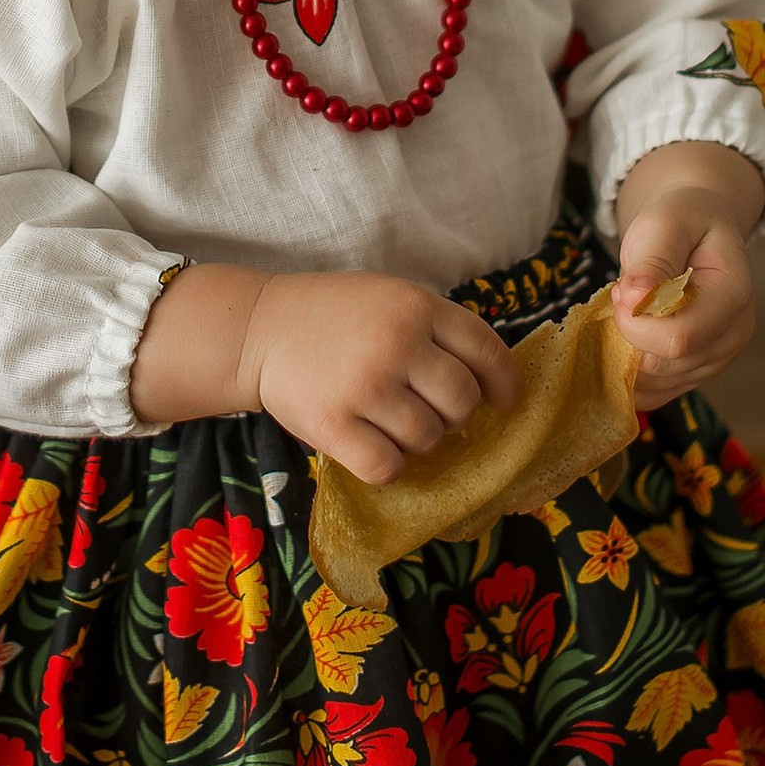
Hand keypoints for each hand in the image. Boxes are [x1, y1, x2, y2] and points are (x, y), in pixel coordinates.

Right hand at [129, 263, 520, 485]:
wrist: (259, 329)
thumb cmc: (334, 317)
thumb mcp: (390, 298)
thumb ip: (437, 330)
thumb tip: (493, 386)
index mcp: (416, 306)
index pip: (486, 351)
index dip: (505, 383)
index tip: (505, 402)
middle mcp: (396, 343)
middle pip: (462, 402)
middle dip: (452, 413)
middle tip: (424, 407)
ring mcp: (365, 386)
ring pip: (428, 439)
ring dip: (417, 439)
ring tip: (387, 419)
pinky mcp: (333, 425)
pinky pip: (388, 467)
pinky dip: (387, 464)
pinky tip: (370, 444)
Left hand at [610, 139, 764, 409]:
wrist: (700, 231)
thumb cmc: (682, 222)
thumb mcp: (665, 223)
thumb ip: (652, 260)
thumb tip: (635, 298)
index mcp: (733, 296)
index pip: (679, 338)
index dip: (636, 321)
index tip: (622, 288)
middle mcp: (732, 337)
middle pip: (664, 365)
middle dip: (627, 333)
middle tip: (624, 294)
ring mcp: (716, 361)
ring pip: (654, 383)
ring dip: (625, 351)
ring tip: (632, 309)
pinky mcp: (695, 374)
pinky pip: (653, 392)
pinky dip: (628, 370)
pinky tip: (628, 335)